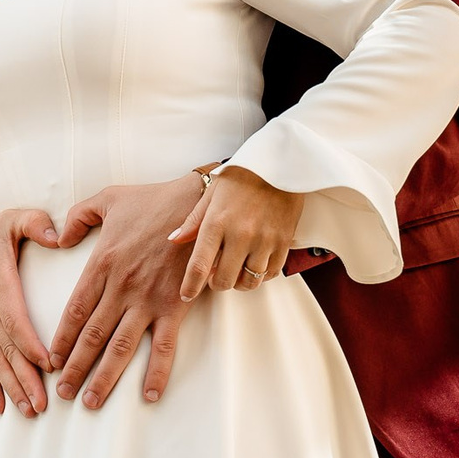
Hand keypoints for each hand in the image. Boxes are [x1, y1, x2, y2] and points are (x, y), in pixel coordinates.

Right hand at [0, 207, 57, 417]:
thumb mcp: (11, 219)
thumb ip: (35, 223)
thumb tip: (57, 236)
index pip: (15, 318)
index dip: (30, 343)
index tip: (49, 365)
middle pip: (6, 347)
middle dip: (25, 377)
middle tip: (42, 405)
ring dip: (11, 387)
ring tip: (28, 410)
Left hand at [44, 176, 199, 408]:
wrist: (199, 202)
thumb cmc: (154, 200)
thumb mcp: (108, 198)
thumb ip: (79, 217)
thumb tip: (60, 239)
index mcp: (103, 263)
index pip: (75, 310)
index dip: (61, 338)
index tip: (50, 360)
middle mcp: (122, 287)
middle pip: (92, 335)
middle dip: (74, 367)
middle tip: (61, 392)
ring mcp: (149, 300)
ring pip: (120, 347)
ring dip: (104, 377)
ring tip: (90, 401)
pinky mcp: (176, 306)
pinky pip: (164, 346)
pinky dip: (156, 372)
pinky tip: (148, 395)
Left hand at [174, 165, 302, 300]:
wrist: (281, 162)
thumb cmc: (243, 175)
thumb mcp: (212, 192)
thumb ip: (193, 220)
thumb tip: (174, 239)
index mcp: (217, 222)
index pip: (199, 266)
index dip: (190, 286)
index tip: (186, 295)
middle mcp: (240, 234)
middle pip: (224, 280)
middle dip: (216, 284)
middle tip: (215, 276)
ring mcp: (264, 240)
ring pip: (249, 282)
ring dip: (239, 282)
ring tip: (236, 270)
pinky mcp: (283, 242)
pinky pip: (271, 273)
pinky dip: (261, 275)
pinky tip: (255, 263)